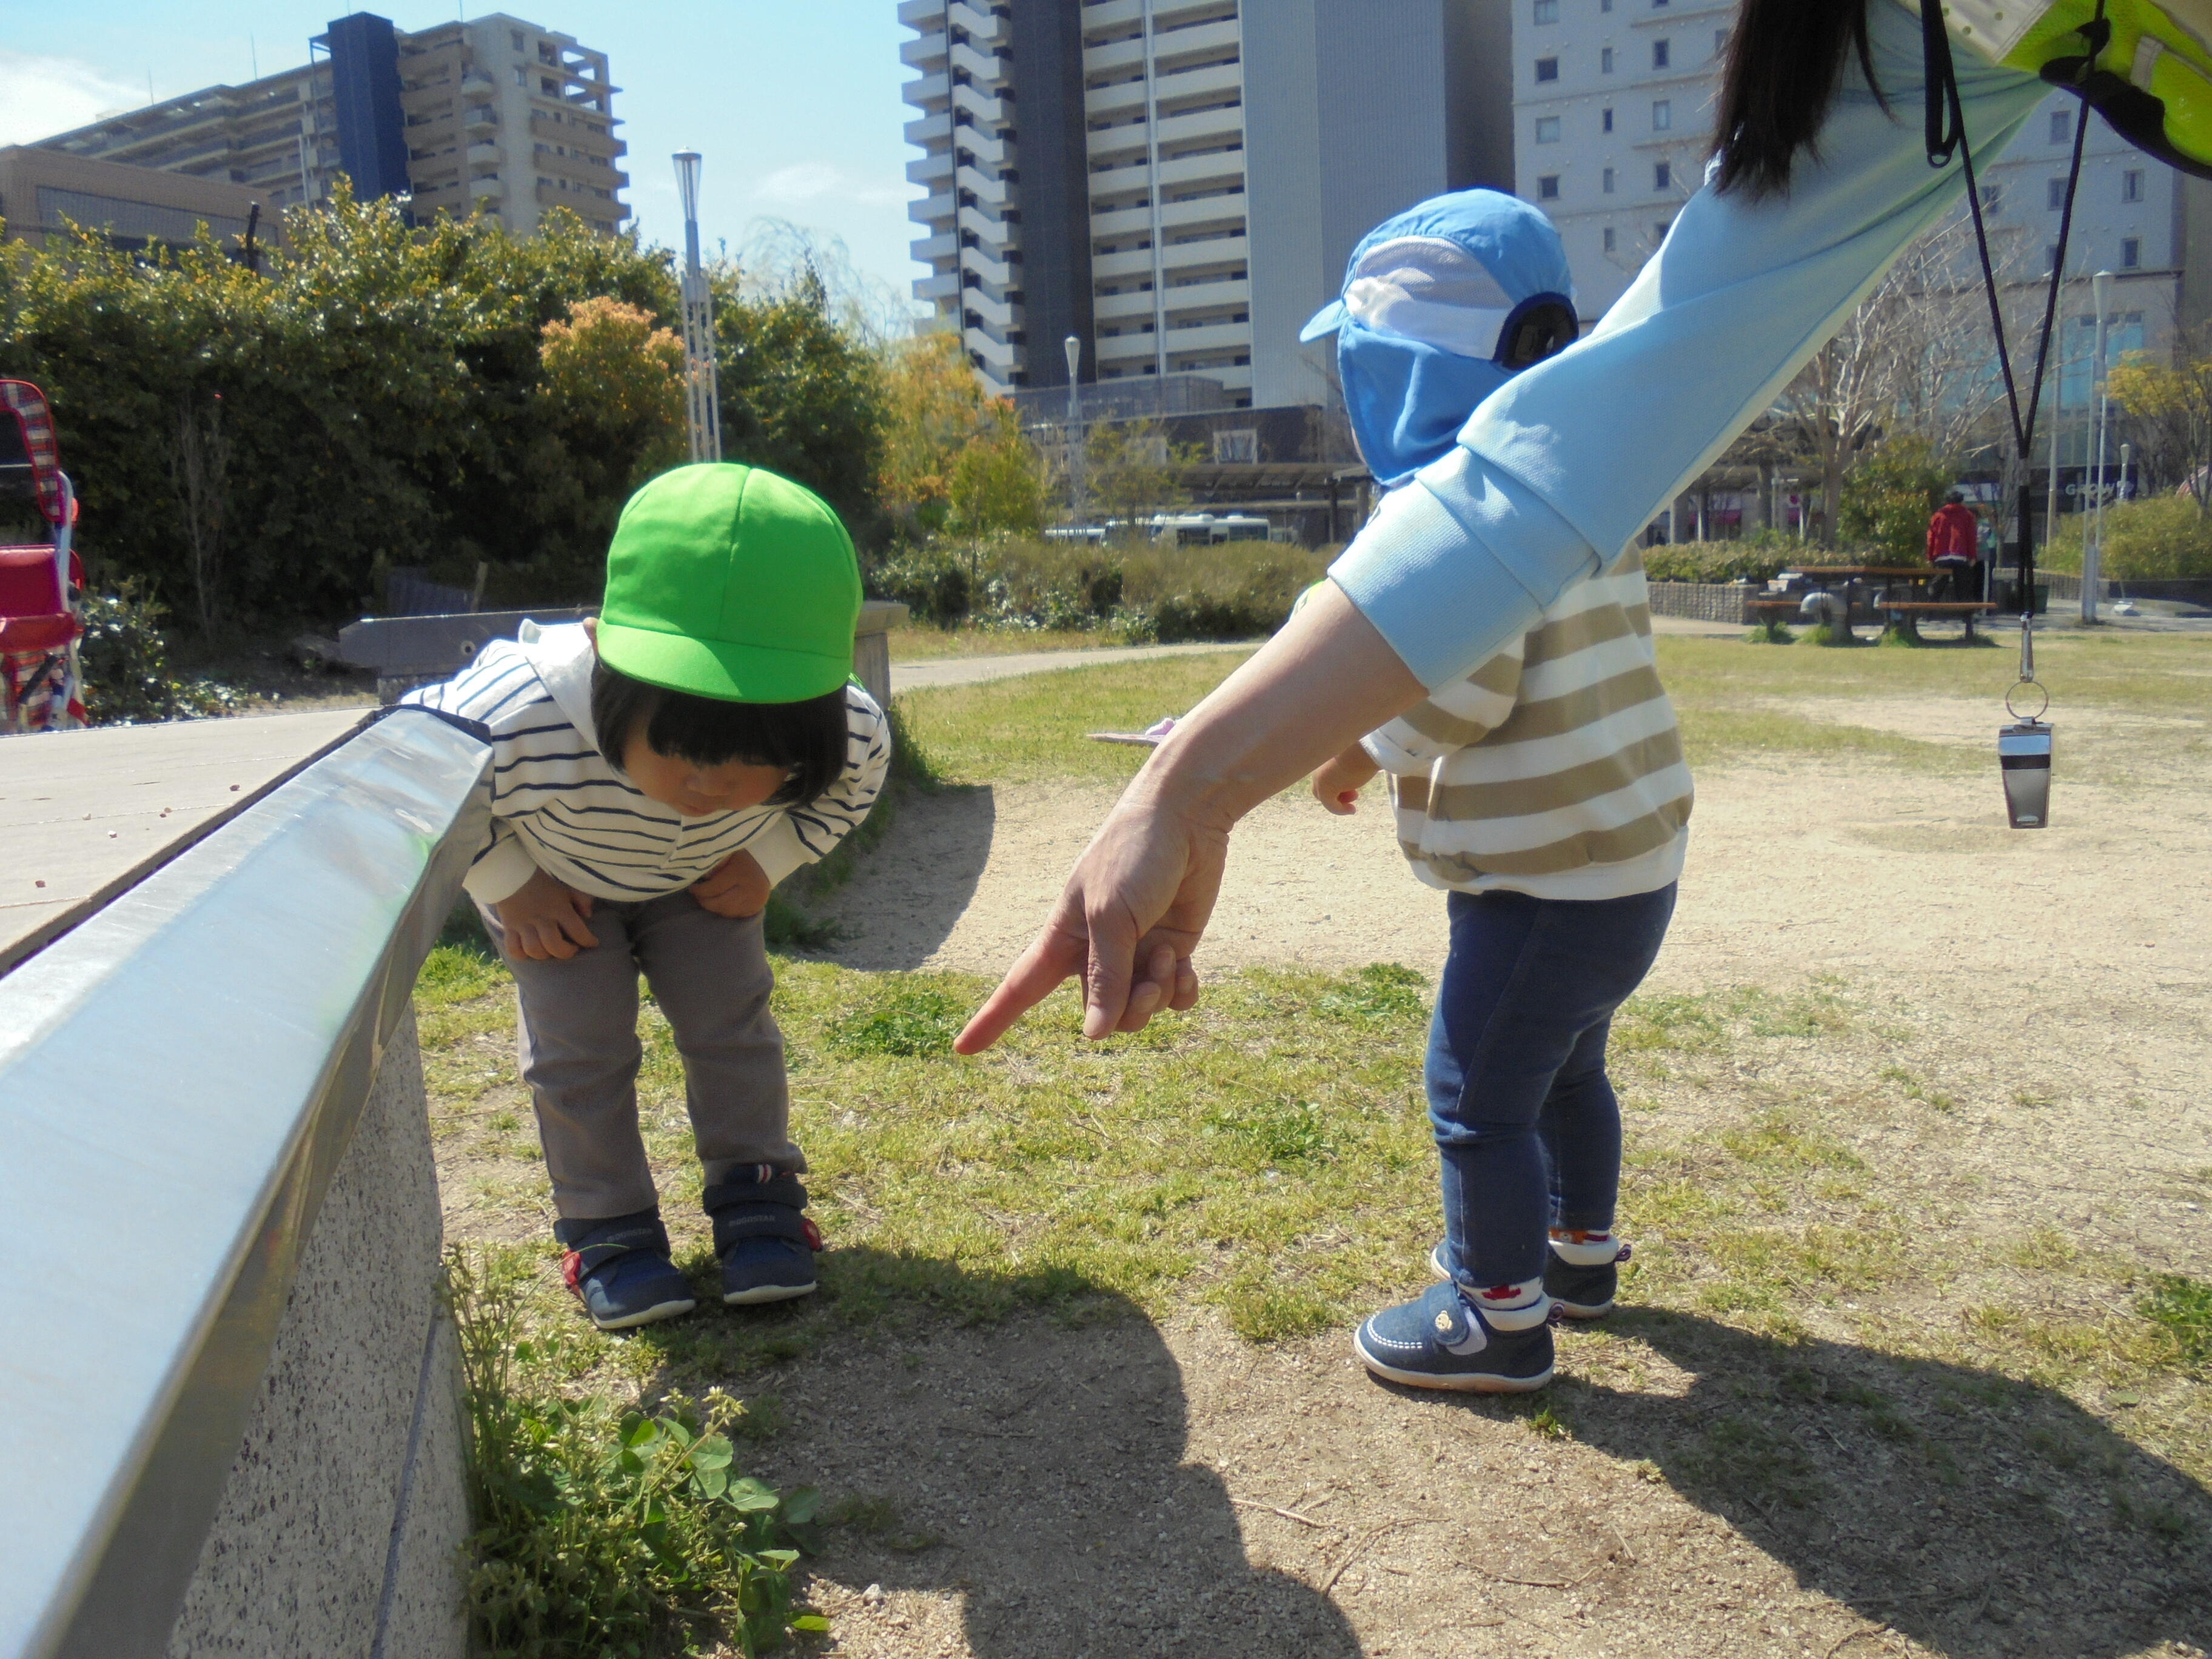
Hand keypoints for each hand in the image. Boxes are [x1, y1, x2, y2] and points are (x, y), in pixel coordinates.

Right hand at [494, 867, 598, 960]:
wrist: (511, 872)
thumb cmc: (542, 880)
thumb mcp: (566, 886)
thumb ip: (581, 899)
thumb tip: (588, 915)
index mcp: (558, 908)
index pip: (577, 931)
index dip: (588, 941)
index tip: (592, 943)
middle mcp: (541, 919)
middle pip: (554, 945)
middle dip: (566, 953)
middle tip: (571, 949)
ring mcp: (523, 924)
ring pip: (533, 949)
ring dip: (544, 955)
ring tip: (550, 950)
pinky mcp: (508, 927)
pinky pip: (512, 948)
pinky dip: (521, 954)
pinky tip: (528, 951)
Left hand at [693, 849, 770, 917]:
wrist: (768, 862)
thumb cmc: (743, 857)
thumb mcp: (728, 854)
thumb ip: (714, 864)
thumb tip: (701, 877)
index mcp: (740, 874)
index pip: (714, 888)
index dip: (700, 891)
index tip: (691, 888)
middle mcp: (748, 890)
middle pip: (720, 904)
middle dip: (705, 901)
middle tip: (697, 896)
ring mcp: (754, 901)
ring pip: (727, 912)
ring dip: (714, 908)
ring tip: (707, 899)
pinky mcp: (756, 908)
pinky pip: (736, 915)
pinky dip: (726, 911)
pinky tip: (721, 903)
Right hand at [955, 778, 1213, 1050]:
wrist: (1185, 818)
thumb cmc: (1134, 857)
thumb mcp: (1112, 916)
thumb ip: (1106, 976)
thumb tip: (1094, 1035)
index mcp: (1063, 939)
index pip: (1020, 988)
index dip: (991, 1020)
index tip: (961, 1050)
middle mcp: (1096, 953)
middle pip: (1099, 1015)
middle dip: (1128, 1008)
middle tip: (1149, 981)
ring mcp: (1135, 954)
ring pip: (1140, 1010)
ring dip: (1159, 994)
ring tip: (1170, 959)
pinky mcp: (1172, 950)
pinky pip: (1172, 997)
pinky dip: (1182, 992)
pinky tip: (1189, 972)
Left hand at [1311, 745, 1379, 815]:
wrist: (1367, 748)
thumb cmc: (1365, 750)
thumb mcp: (1353, 758)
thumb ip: (1346, 767)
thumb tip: (1352, 775)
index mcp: (1323, 757)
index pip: (1323, 775)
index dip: (1336, 784)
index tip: (1353, 788)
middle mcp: (1317, 767)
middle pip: (1319, 787)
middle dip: (1336, 793)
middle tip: (1355, 793)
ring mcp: (1320, 777)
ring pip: (1323, 795)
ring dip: (1338, 801)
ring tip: (1356, 797)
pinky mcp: (1325, 788)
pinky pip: (1329, 804)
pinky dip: (1340, 809)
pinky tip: (1352, 810)